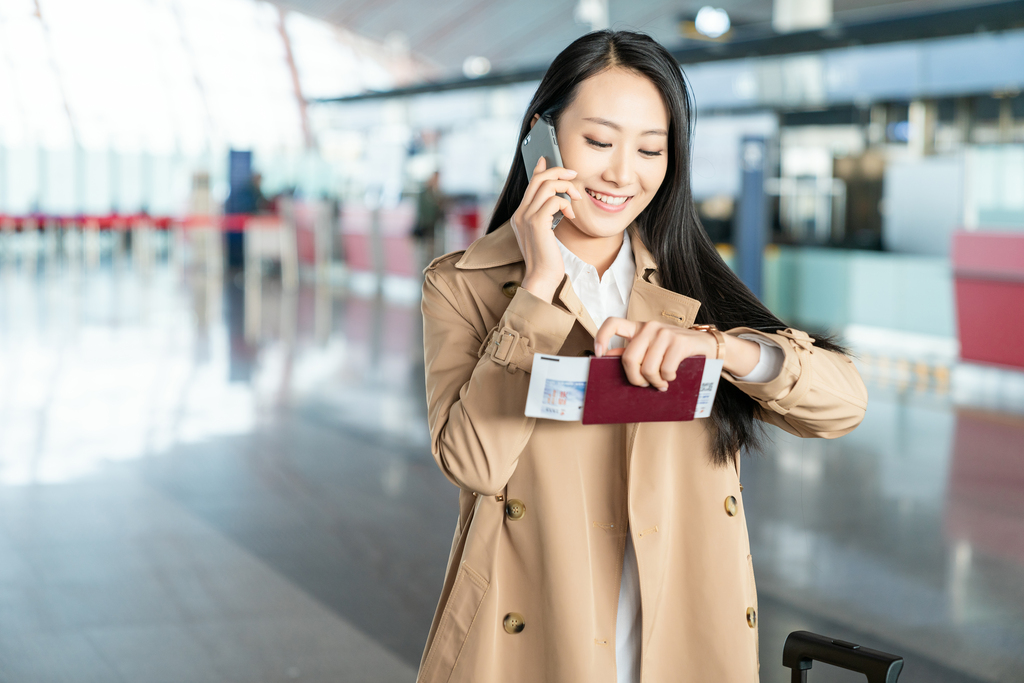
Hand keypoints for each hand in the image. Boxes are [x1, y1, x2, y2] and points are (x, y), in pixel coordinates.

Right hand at [511, 157, 582, 301]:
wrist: (541, 278)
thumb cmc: (547, 259)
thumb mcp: (545, 233)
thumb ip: (547, 216)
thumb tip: (558, 200)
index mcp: (520, 215)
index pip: (530, 184)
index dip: (540, 168)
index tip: (549, 159)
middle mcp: (520, 213)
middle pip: (538, 179)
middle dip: (559, 172)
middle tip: (575, 176)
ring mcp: (526, 217)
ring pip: (547, 186)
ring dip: (566, 187)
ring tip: (576, 199)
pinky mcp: (537, 223)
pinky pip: (554, 200)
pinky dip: (566, 203)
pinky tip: (571, 215)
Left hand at [594, 319, 761, 389]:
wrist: (708, 346)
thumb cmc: (675, 350)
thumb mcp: (652, 349)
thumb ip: (632, 352)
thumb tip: (608, 358)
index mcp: (639, 328)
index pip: (612, 323)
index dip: (601, 338)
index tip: (599, 354)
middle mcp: (650, 327)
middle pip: (628, 358)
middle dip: (635, 378)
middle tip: (644, 384)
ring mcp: (665, 333)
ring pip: (647, 368)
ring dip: (654, 382)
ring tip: (660, 384)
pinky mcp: (679, 342)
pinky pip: (665, 369)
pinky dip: (667, 379)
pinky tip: (672, 377)